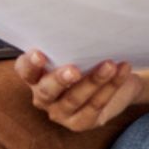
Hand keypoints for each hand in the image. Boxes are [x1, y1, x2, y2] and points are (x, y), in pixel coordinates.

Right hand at [14, 50, 141, 131]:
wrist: (115, 81)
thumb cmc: (88, 60)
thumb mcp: (76, 52)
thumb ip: (70, 45)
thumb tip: (78, 25)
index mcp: (36, 76)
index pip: (25, 70)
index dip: (30, 64)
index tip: (40, 54)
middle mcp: (44, 97)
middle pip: (47, 90)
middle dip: (60, 80)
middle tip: (74, 70)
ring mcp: (61, 113)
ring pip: (74, 99)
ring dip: (94, 81)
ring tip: (109, 65)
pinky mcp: (81, 122)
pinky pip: (96, 105)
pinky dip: (111, 87)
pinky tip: (122, 70)